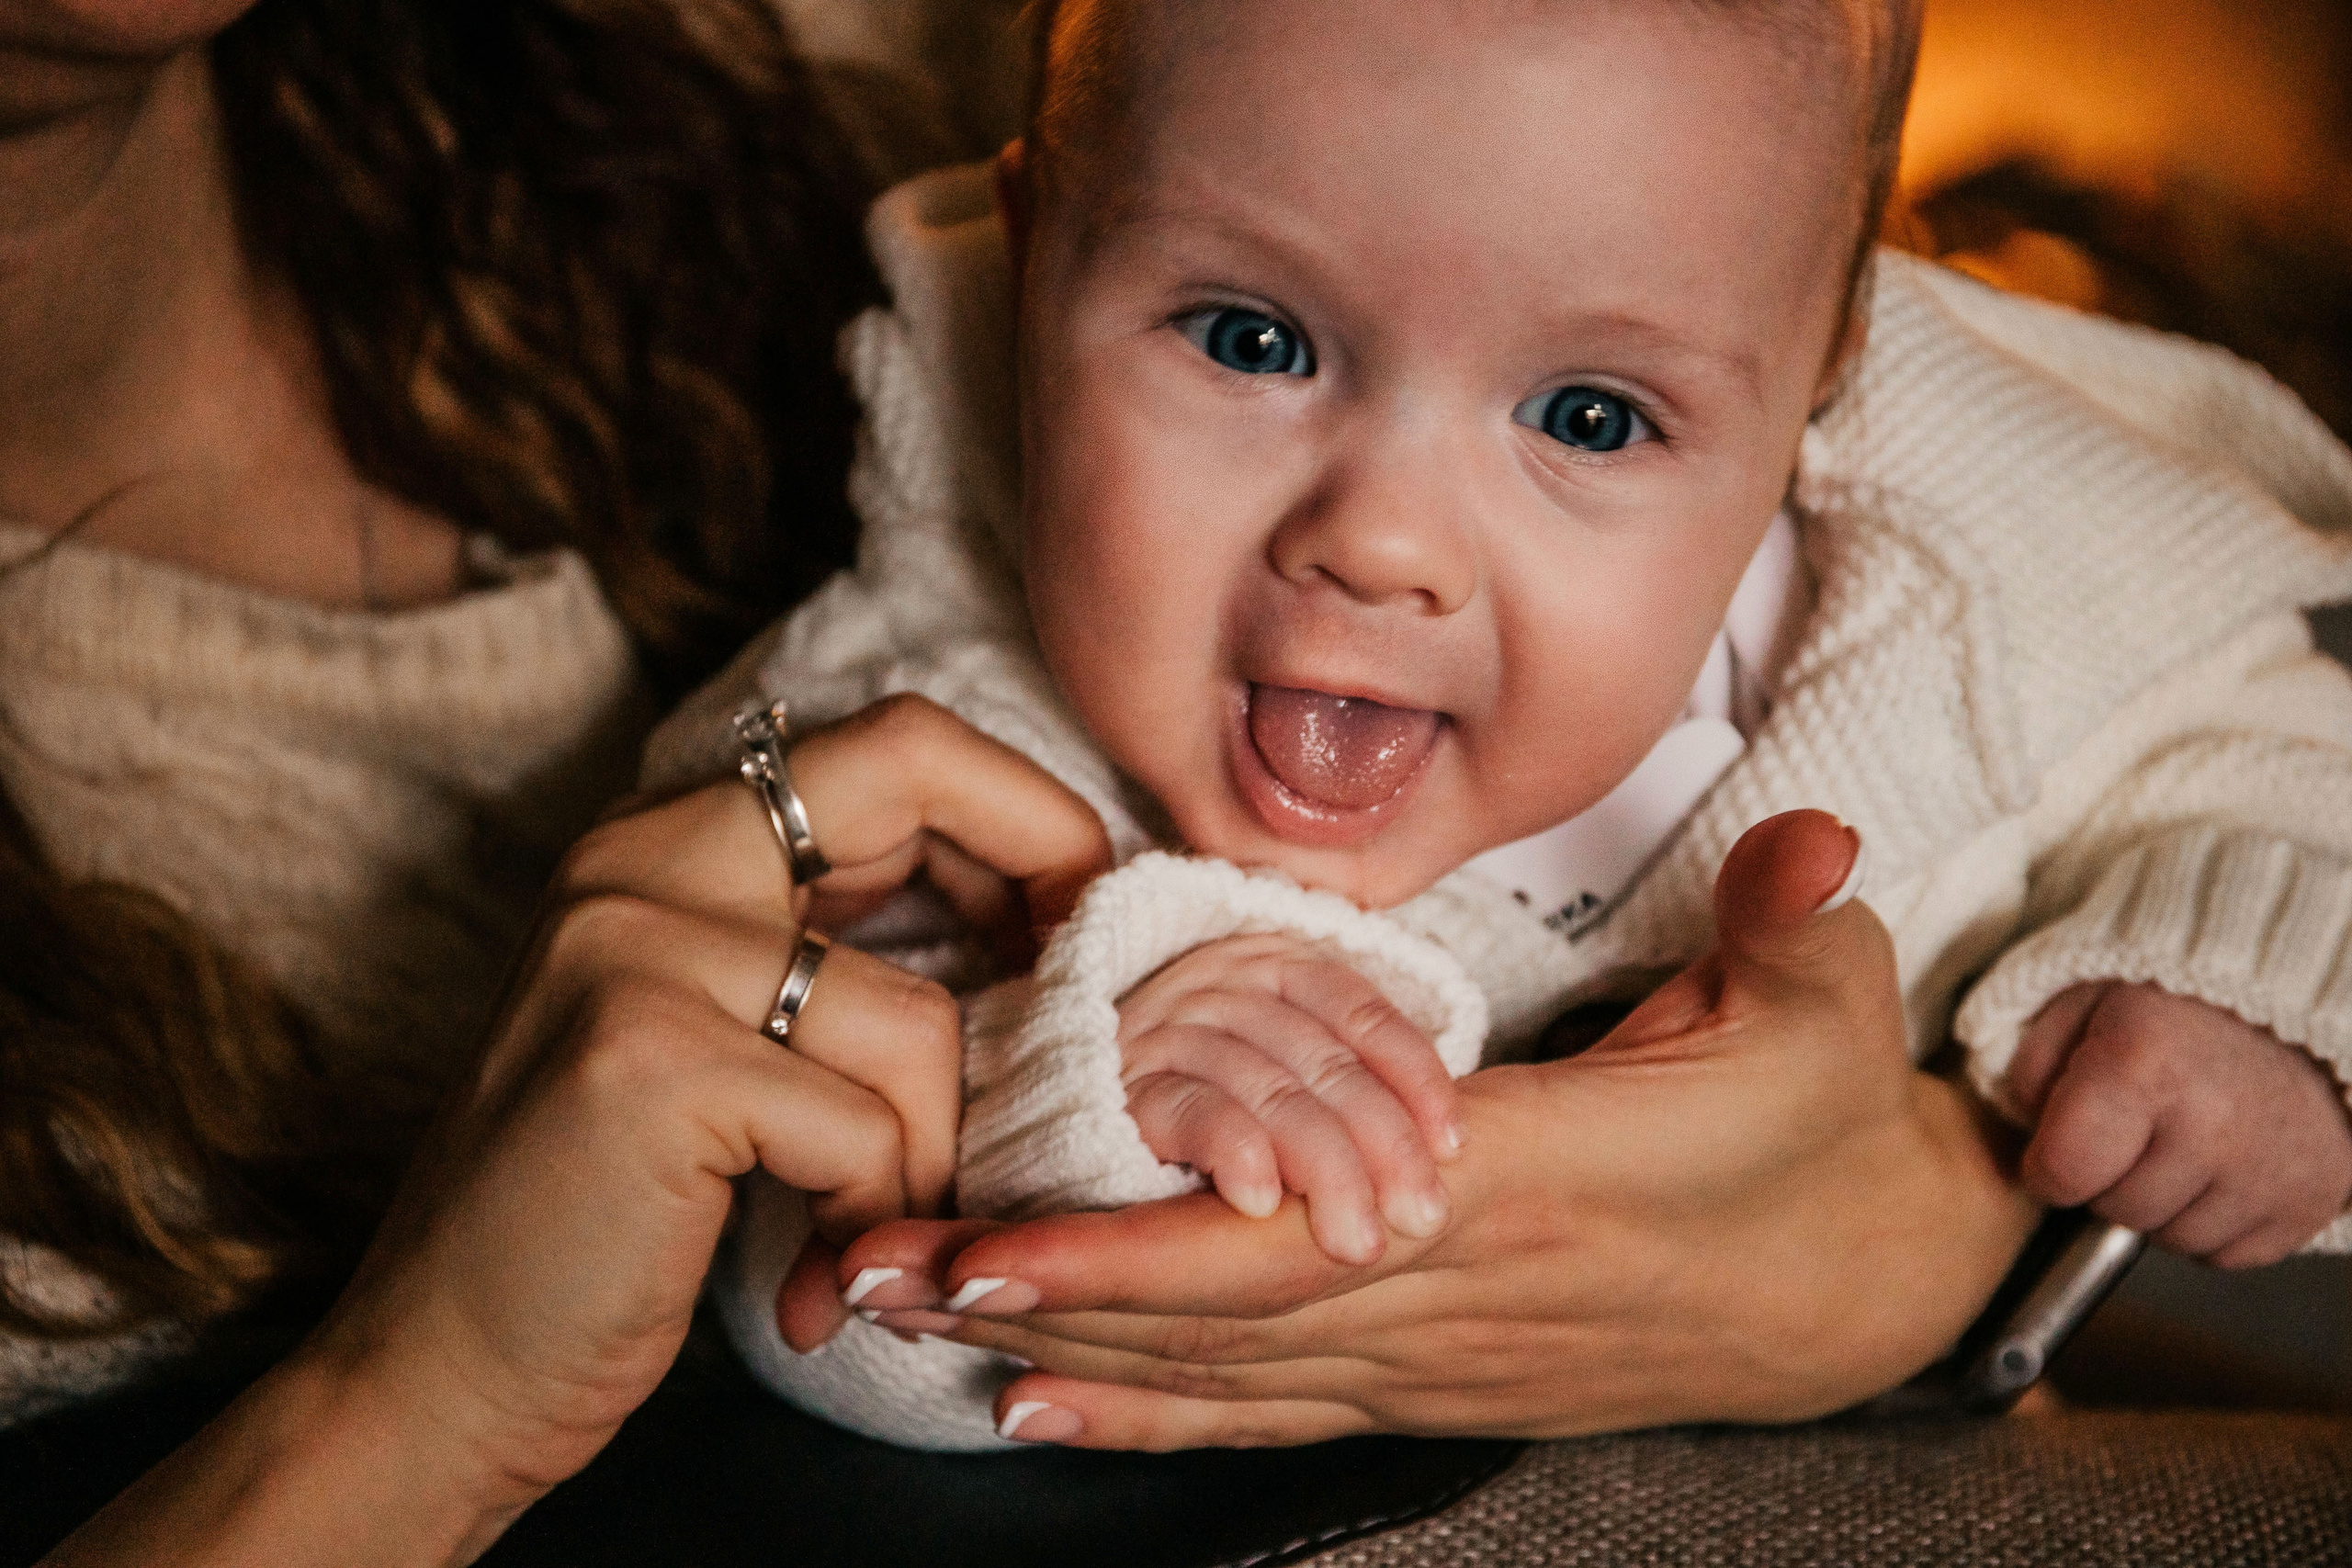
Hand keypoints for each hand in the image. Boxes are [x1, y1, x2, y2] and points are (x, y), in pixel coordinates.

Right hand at [49, 696, 1110, 1563]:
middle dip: (1034, 895)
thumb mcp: (728, 1039)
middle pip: (913, 769)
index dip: (1023, 818)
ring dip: (931, 1158)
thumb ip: (842, 952)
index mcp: (666, 840)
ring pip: (918, 1018)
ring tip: (871, 1231)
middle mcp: (639, 859)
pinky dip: (874, 1217)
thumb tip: (1052, 914)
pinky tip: (816, 1275)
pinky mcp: (649, 1062)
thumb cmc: (613, 1217)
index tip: (1073, 930)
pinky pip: (867, 1126)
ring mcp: (633, 948)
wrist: (436, 1373)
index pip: (898, 743)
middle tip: (1060, 1038)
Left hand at [821, 811, 2039, 1449]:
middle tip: (874, 1268)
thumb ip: (1787, 921)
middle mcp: (1459, 1290)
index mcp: (1531, 1185)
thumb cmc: (1822, 1131)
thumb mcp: (1825, 1008)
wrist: (1865, 1282)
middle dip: (1038, 1297)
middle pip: (1217, 1313)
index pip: (1303, 1231)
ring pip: (1222, 1372)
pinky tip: (1033, 1412)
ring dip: (1059, 1351)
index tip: (998, 1240)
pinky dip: (1148, 1414)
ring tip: (905, 1321)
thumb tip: (1810, 843)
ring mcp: (1442, 1355)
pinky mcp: (1437, 1381)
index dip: (1145, 1249)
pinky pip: (1271, 1410)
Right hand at [1118, 932, 1462, 1264]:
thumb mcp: (1282, 1074)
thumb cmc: (1208, 1104)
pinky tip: (1261, 1203)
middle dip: (1382, 1145)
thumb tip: (1452, 1148)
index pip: (1362, 1010)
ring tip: (1354, 1236)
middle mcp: (1223, 985)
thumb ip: (1346, 1085)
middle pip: (1323, 1059)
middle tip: (1419, 1219)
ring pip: (1268, 1088)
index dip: (1416, 1078)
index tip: (1455, 1149)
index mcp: (1275, 966)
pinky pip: (1188, 1107)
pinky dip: (1232, 1150)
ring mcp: (1168, 1029)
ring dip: (1322, 1167)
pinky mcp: (1120, 1085)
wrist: (1070, 1111)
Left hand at [2008, 980, 2351, 1265]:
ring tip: (2182, 1140)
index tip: (2058, 1146)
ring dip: (2161, 1203)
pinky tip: (2220, 1166)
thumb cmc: (2179, 1004)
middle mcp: (2212, 1126)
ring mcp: (2268, 1172)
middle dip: (2108, 1179)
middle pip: (2116, 1211)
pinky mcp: (2309, 1204)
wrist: (2299, 1006)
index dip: (2046, 1166)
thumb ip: (2034, 1066)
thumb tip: (2026, 1134)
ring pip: (2171, 1239)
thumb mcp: (2084, 1002)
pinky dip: (2212, 1220)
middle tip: (2134, 1127)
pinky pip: (2225, 1253)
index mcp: (2143, 1064)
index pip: (2062, 1172)